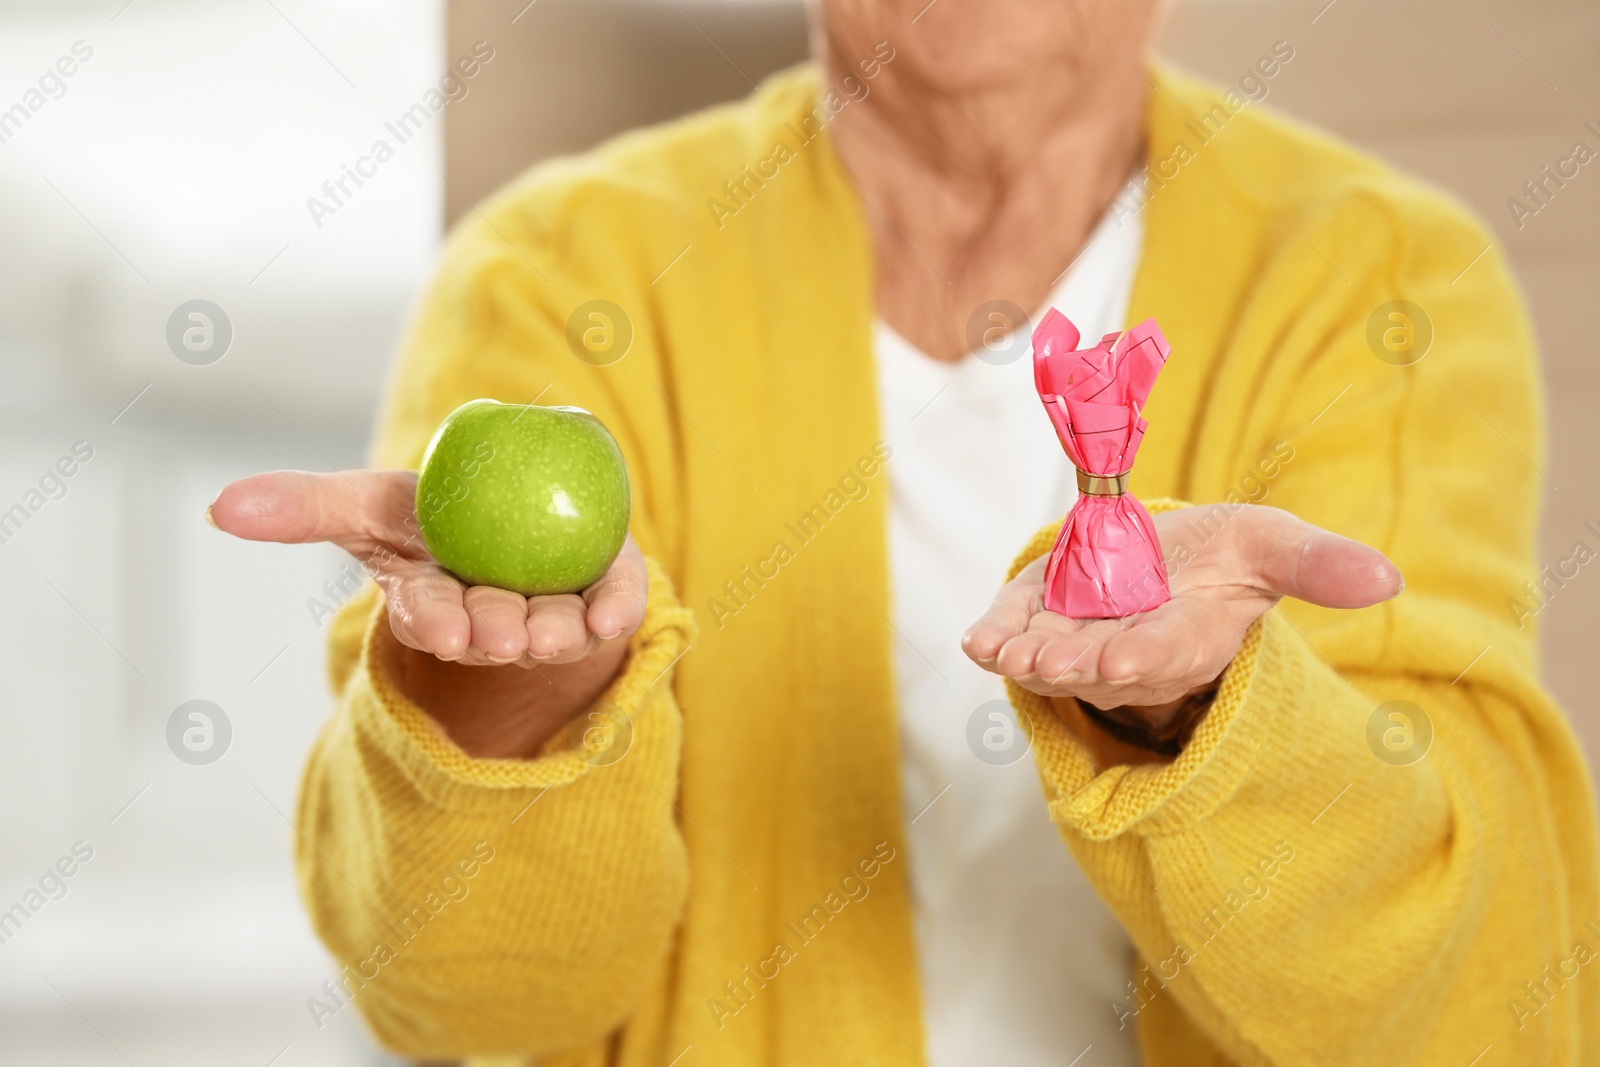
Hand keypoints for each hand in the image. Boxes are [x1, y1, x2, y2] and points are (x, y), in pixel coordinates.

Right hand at [208, 470, 647, 755]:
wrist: (527, 520)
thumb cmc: (439, 520)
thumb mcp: (371, 506)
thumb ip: (305, 506)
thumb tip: (219, 507)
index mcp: (438, 604)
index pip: (429, 615)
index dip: (433, 620)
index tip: (441, 623)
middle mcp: (495, 622)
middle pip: (492, 631)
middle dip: (493, 632)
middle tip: (498, 627)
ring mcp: (553, 617)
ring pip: (553, 631)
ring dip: (553, 633)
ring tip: (552, 629)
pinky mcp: (605, 602)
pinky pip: (616, 610)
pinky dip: (617, 611)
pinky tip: (616, 613)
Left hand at [962, 504, 1401, 735]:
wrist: (1157, 553)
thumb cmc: (1219, 554)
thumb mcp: (1269, 543)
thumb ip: (1317, 563)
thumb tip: (1390, 580)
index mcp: (1193, 634)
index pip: (1171, 653)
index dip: (1147, 658)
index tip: (1123, 662)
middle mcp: (1132, 648)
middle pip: (1104, 666)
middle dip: (1078, 666)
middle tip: (1052, 665)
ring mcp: (1080, 639)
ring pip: (1054, 660)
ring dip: (1031, 661)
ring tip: (1012, 657)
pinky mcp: (1038, 620)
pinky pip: (1012, 635)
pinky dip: (992, 638)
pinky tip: (976, 641)